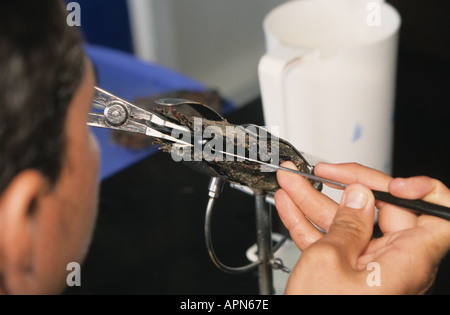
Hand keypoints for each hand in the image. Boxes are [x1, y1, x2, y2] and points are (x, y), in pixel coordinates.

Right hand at [274, 162, 449, 293]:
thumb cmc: (322, 311)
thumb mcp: (329, 260)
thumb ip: (347, 224)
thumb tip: (359, 198)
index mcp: (407, 260)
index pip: (439, 215)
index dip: (423, 192)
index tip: (394, 182)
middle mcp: (396, 265)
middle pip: (381, 212)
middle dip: (345, 188)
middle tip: (321, 173)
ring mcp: (370, 271)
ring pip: (348, 226)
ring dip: (317, 204)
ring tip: (292, 185)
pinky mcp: (349, 277)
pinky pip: (333, 243)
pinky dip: (312, 225)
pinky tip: (292, 208)